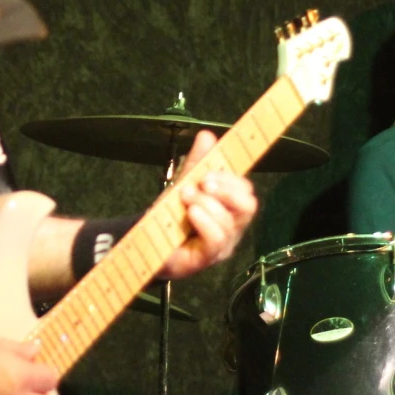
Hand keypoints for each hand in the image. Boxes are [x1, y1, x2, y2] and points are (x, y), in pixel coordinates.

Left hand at [159, 129, 258, 279]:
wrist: (147, 243)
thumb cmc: (172, 216)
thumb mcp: (185, 184)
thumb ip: (197, 163)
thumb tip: (207, 135)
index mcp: (229, 208)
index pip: (245, 191)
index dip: (232, 179)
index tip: (209, 172)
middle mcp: (232, 227)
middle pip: (248, 206)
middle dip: (226, 190)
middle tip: (203, 182)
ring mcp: (222, 245)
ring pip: (229, 222)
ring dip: (207, 203)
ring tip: (186, 198)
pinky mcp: (208, 258)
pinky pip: (217, 239)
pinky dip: (205, 222)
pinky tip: (192, 214)